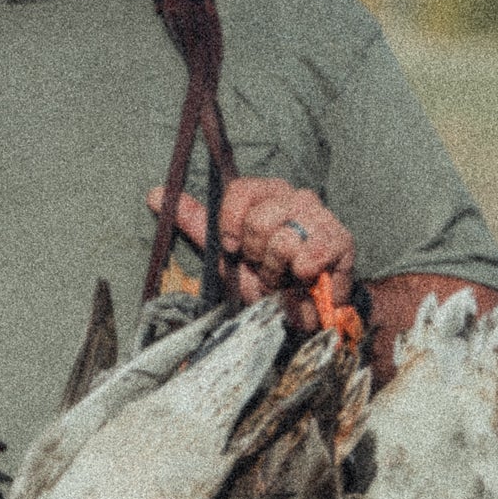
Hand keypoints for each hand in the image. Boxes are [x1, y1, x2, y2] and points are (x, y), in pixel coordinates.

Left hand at [148, 177, 354, 330]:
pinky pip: (312, 253)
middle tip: (265, 268)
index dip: (231, 225)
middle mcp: (294, 196)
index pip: (240, 190)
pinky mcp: (341, 239)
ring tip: (284, 277)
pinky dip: (302, 272)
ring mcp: (320, 215)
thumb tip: (156, 193)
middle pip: (260, 219)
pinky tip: (305, 278)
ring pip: (284, 239)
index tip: (234, 248)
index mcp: (266, 194)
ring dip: (278, 269)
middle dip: (256, 255)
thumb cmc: (265, 278)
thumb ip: (195, 222)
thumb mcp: (225, 253)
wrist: (303, 308)